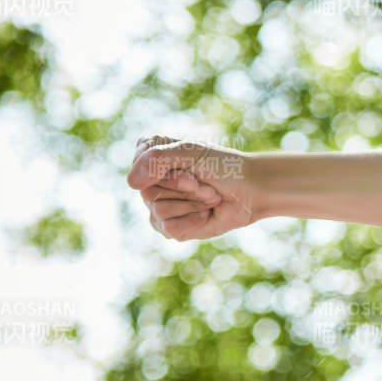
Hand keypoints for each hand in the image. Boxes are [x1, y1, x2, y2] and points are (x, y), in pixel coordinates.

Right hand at [128, 135, 259, 240]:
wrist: (251, 190)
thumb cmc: (223, 166)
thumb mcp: (190, 152)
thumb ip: (157, 159)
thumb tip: (130, 183)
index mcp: (150, 157)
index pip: (140, 166)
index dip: (169, 170)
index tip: (192, 165)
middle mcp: (150, 182)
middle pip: (148, 193)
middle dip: (184, 188)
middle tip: (202, 182)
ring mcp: (159, 206)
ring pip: (159, 211)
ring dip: (192, 203)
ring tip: (208, 196)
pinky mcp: (171, 227)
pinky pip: (170, 228)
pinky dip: (194, 220)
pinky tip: (205, 214)